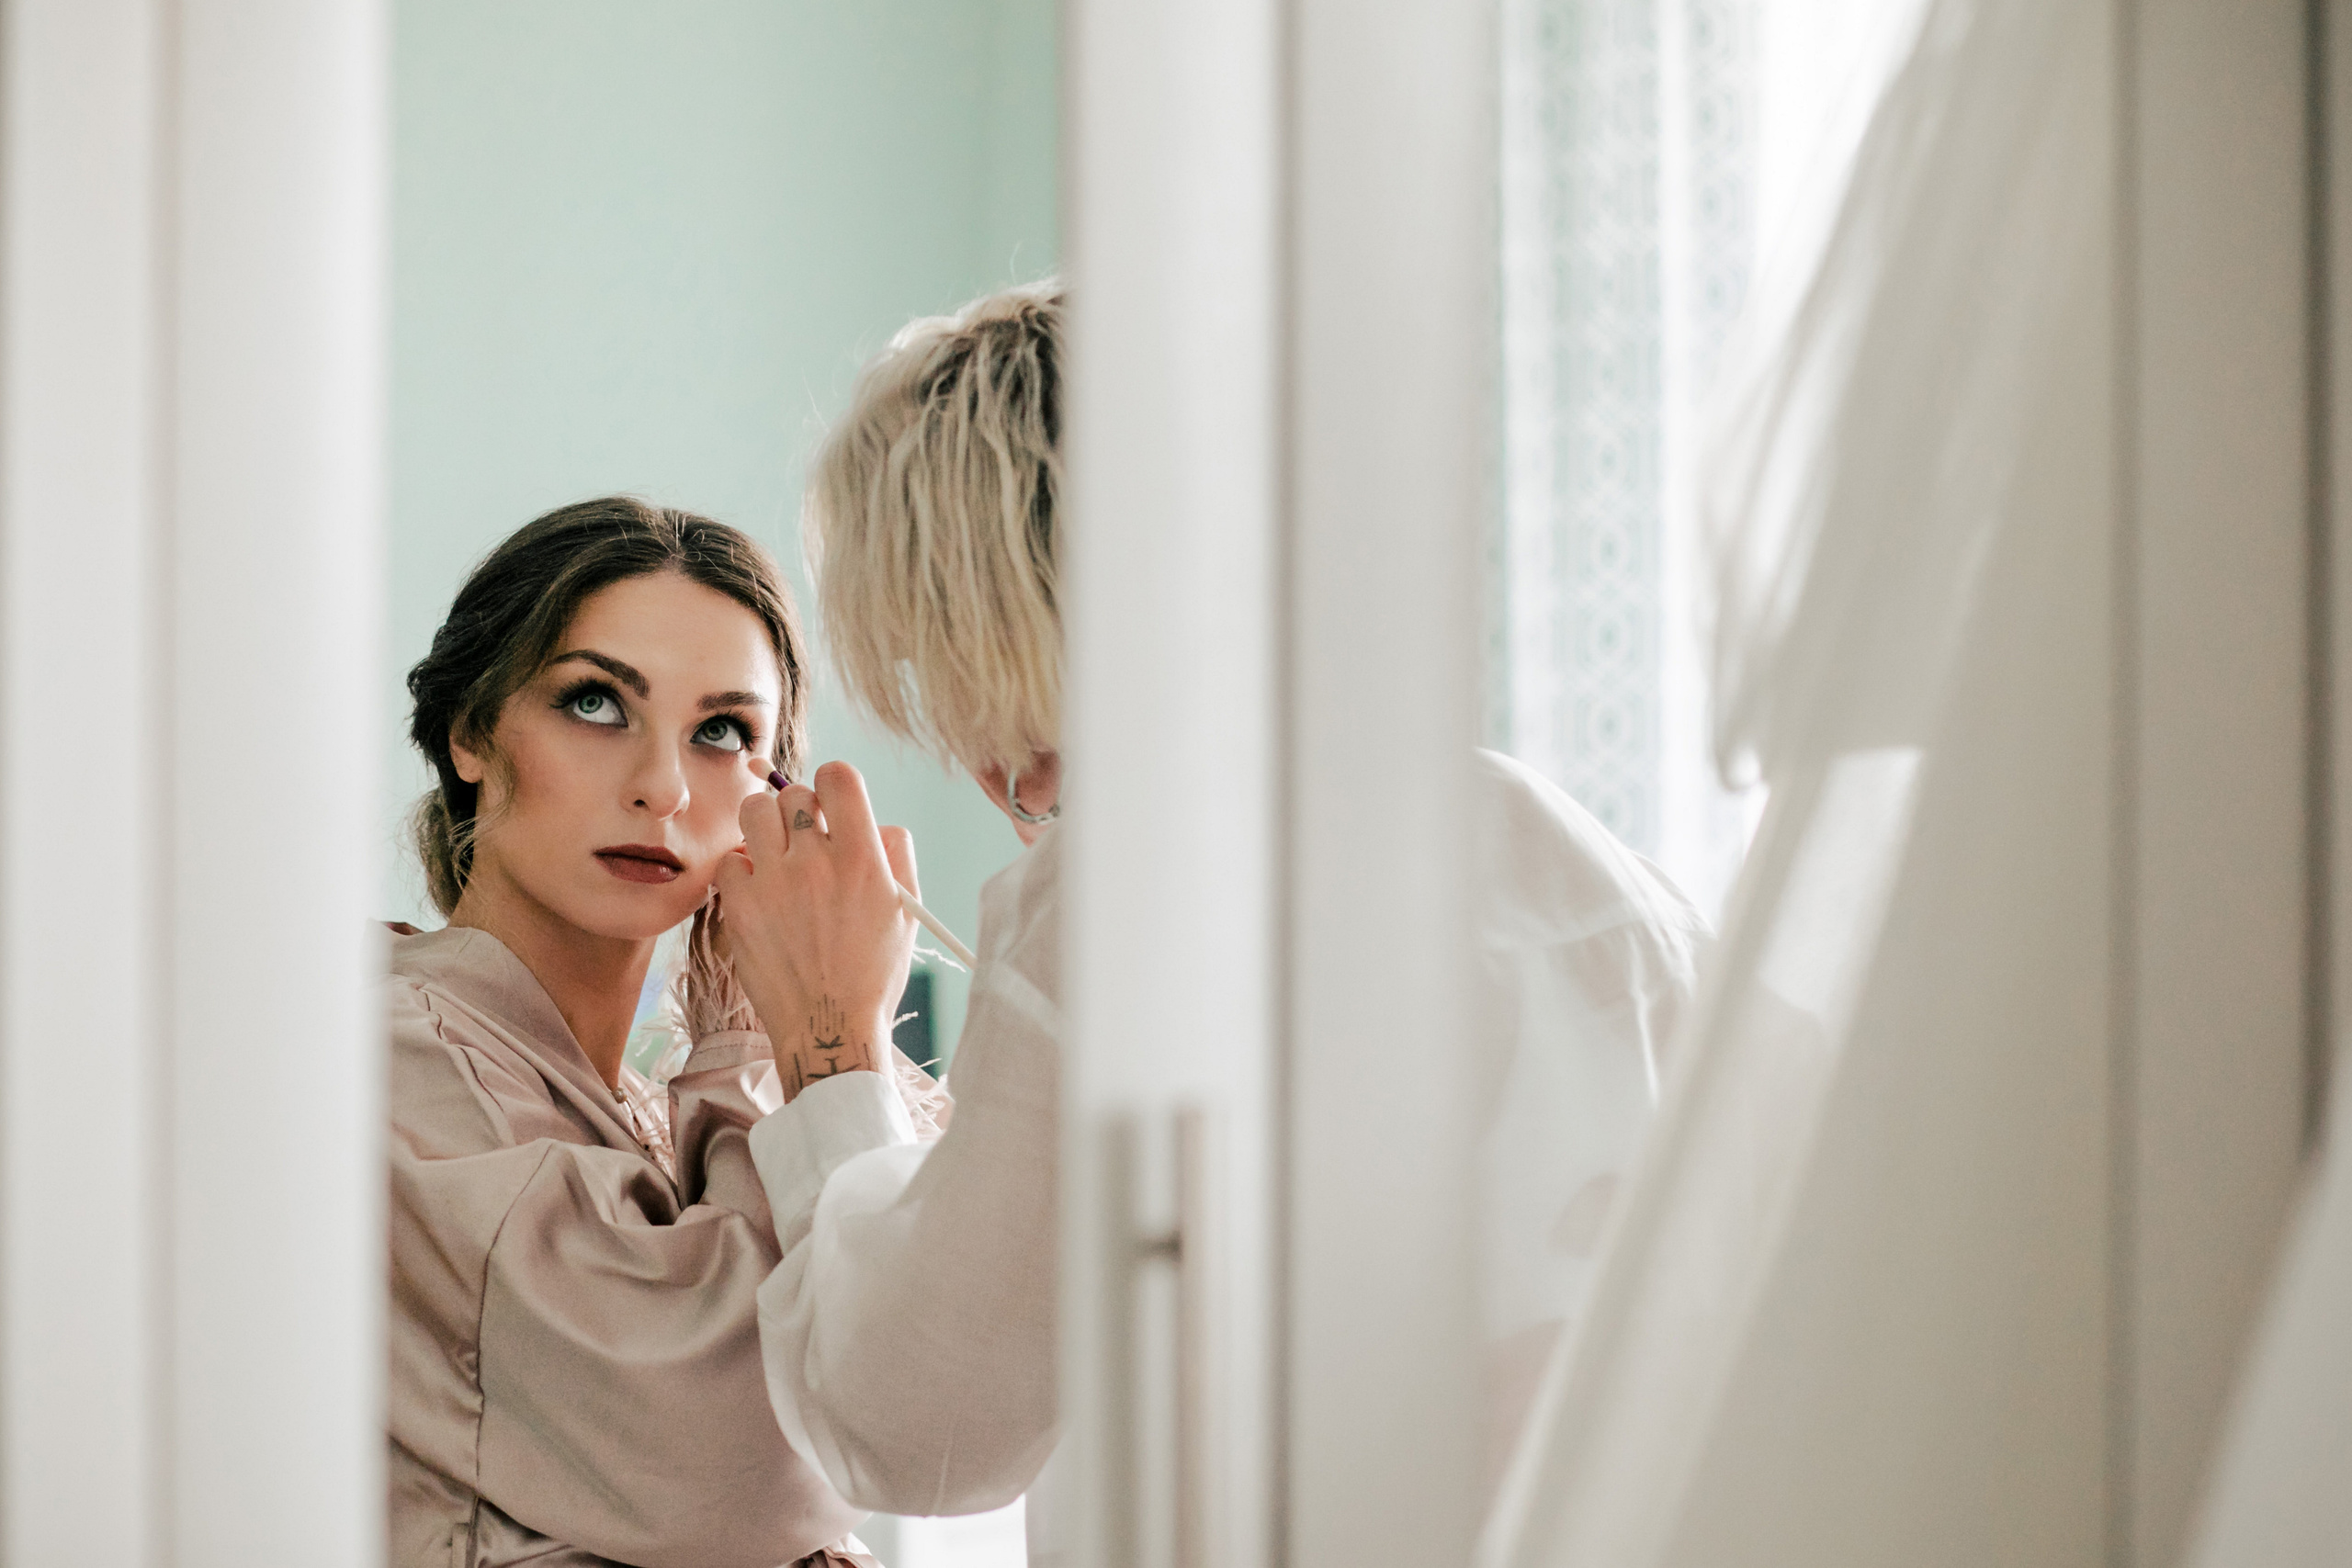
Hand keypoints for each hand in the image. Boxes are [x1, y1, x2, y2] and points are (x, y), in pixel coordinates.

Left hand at [712, 760, 919, 1099]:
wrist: (829, 1029)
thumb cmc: (873, 972)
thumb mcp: (907, 910)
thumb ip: (895, 854)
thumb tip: (872, 820)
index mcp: (863, 859)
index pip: (838, 777)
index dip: (834, 784)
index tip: (832, 806)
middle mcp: (816, 863)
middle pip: (793, 793)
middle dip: (800, 810)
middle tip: (804, 840)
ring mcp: (773, 884)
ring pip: (754, 812)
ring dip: (765, 826)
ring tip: (776, 855)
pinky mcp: (740, 908)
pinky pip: (729, 860)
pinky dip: (742, 870)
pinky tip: (759, 892)